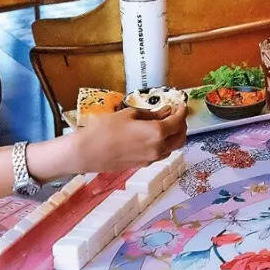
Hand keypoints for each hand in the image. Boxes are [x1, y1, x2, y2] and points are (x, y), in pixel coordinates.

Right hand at [70, 102, 186, 171]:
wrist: (87, 152)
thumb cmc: (104, 130)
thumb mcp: (129, 114)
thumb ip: (151, 114)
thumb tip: (165, 111)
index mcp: (156, 132)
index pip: (178, 121)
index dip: (182, 111)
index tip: (180, 105)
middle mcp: (158, 148)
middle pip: (180, 137)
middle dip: (182, 124)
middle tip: (176, 114)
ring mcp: (151, 159)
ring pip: (172, 147)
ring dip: (174, 136)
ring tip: (165, 124)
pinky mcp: (143, 164)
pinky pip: (160, 154)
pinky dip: (163, 144)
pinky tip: (154, 136)